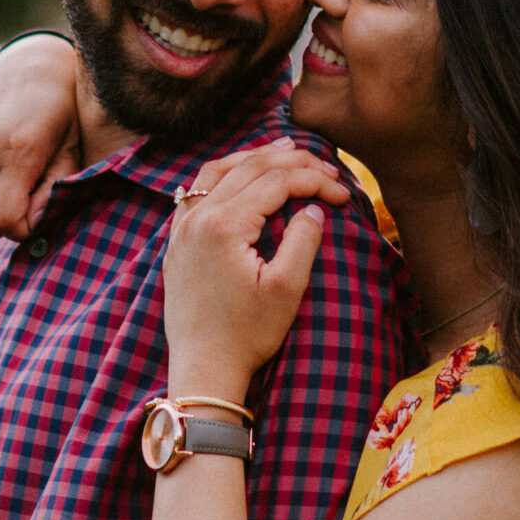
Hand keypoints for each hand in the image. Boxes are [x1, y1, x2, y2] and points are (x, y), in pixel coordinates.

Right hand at [0, 36, 81, 237]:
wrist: (31, 59)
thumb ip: (53, 190)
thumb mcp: (70, 150)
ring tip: (10, 181)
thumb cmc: (62, 110)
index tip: (33, 217)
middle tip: (24, 200)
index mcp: (18, 153)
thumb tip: (31, 225)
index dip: (18, 230)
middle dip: (3, 219)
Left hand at [163, 140, 347, 392]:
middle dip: (292, 163)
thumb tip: (313, 210)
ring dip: (254, 157)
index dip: (315, 182)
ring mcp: (181, 229)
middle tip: (325, 166)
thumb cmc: (246, 335)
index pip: (277, 183)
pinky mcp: (176, 242)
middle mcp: (197, 218)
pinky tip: (239, 174)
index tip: (343, 194)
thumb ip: (302, 241)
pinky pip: (196, 191)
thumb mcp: (286, 290)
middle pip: (249, 169)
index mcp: (225, 225)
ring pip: (218, 172)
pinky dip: (223, 174)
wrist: (203, 368)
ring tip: (285, 150)